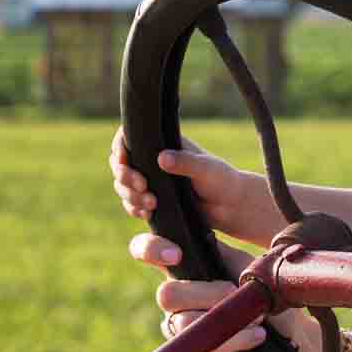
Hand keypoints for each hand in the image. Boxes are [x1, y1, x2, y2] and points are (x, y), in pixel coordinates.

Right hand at [109, 127, 270, 243]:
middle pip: (120, 163)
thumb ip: (186, 162)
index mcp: (164, 144)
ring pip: (123, 186)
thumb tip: (162, 158)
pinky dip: (135, 208)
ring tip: (152, 204)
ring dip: (130, 195)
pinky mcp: (152, 200)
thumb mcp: (207, 168)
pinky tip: (147, 213)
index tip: (124, 160)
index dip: (120, 147)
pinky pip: (132, 204)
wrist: (231, 207)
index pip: (129, 137)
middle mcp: (153, 161)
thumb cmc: (223, 180)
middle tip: (143, 186)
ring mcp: (151, 181)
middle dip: (125, 176)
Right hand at [134, 231, 316, 351]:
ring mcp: (182, 329)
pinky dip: (232, 340)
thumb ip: (222, 255)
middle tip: (237, 294)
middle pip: (166, 293)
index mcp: (188, 268)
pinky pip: (199, 348)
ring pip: (181, 322)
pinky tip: (257, 336)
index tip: (176, 255)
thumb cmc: (270, 297)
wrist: (296, 336)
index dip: (151, 249)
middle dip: (206, 293)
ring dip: (222, 318)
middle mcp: (179, 298)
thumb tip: (202, 243)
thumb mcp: (250, 268)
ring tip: (257, 319)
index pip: (149, 251)